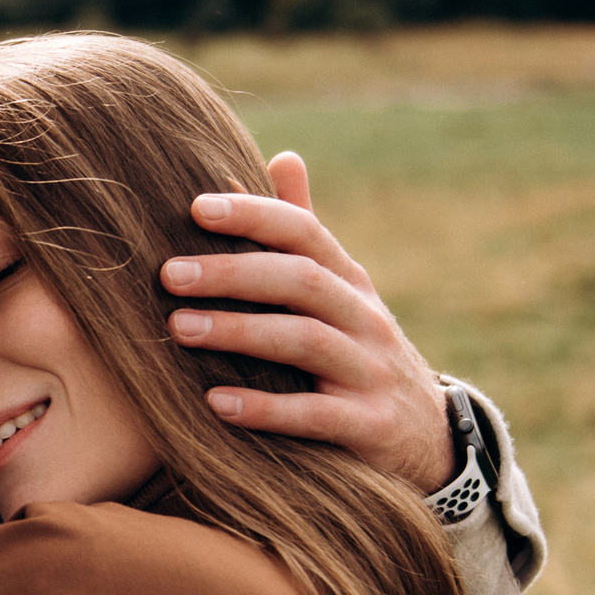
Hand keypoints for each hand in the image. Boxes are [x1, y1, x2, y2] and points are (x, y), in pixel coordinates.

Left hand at [162, 152, 451, 491]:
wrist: (425, 438)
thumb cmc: (357, 352)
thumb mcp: (341, 292)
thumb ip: (307, 233)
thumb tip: (283, 155)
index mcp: (348, 280)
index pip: (304, 232)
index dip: (254, 214)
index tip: (196, 207)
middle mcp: (365, 318)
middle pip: (300, 280)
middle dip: (233, 273)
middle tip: (169, 273)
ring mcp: (371, 371)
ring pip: (305, 341)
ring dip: (238, 331)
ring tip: (178, 328)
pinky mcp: (370, 426)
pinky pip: (315, 415)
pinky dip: (264, 408)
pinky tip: (214, 402)